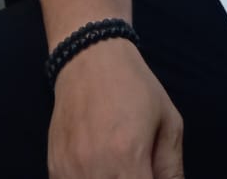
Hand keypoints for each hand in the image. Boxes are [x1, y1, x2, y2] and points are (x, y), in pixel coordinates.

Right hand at [48, 40, 183, 177]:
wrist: (89, 59)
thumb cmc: (135, 87)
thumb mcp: (168, 121)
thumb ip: (172, 167)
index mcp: (127, 157)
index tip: (151, 174)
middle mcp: (94, 169)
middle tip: (139, 168)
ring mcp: (69, 171)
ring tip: (120, 166)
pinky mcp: (54, 169)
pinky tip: (100, 168)